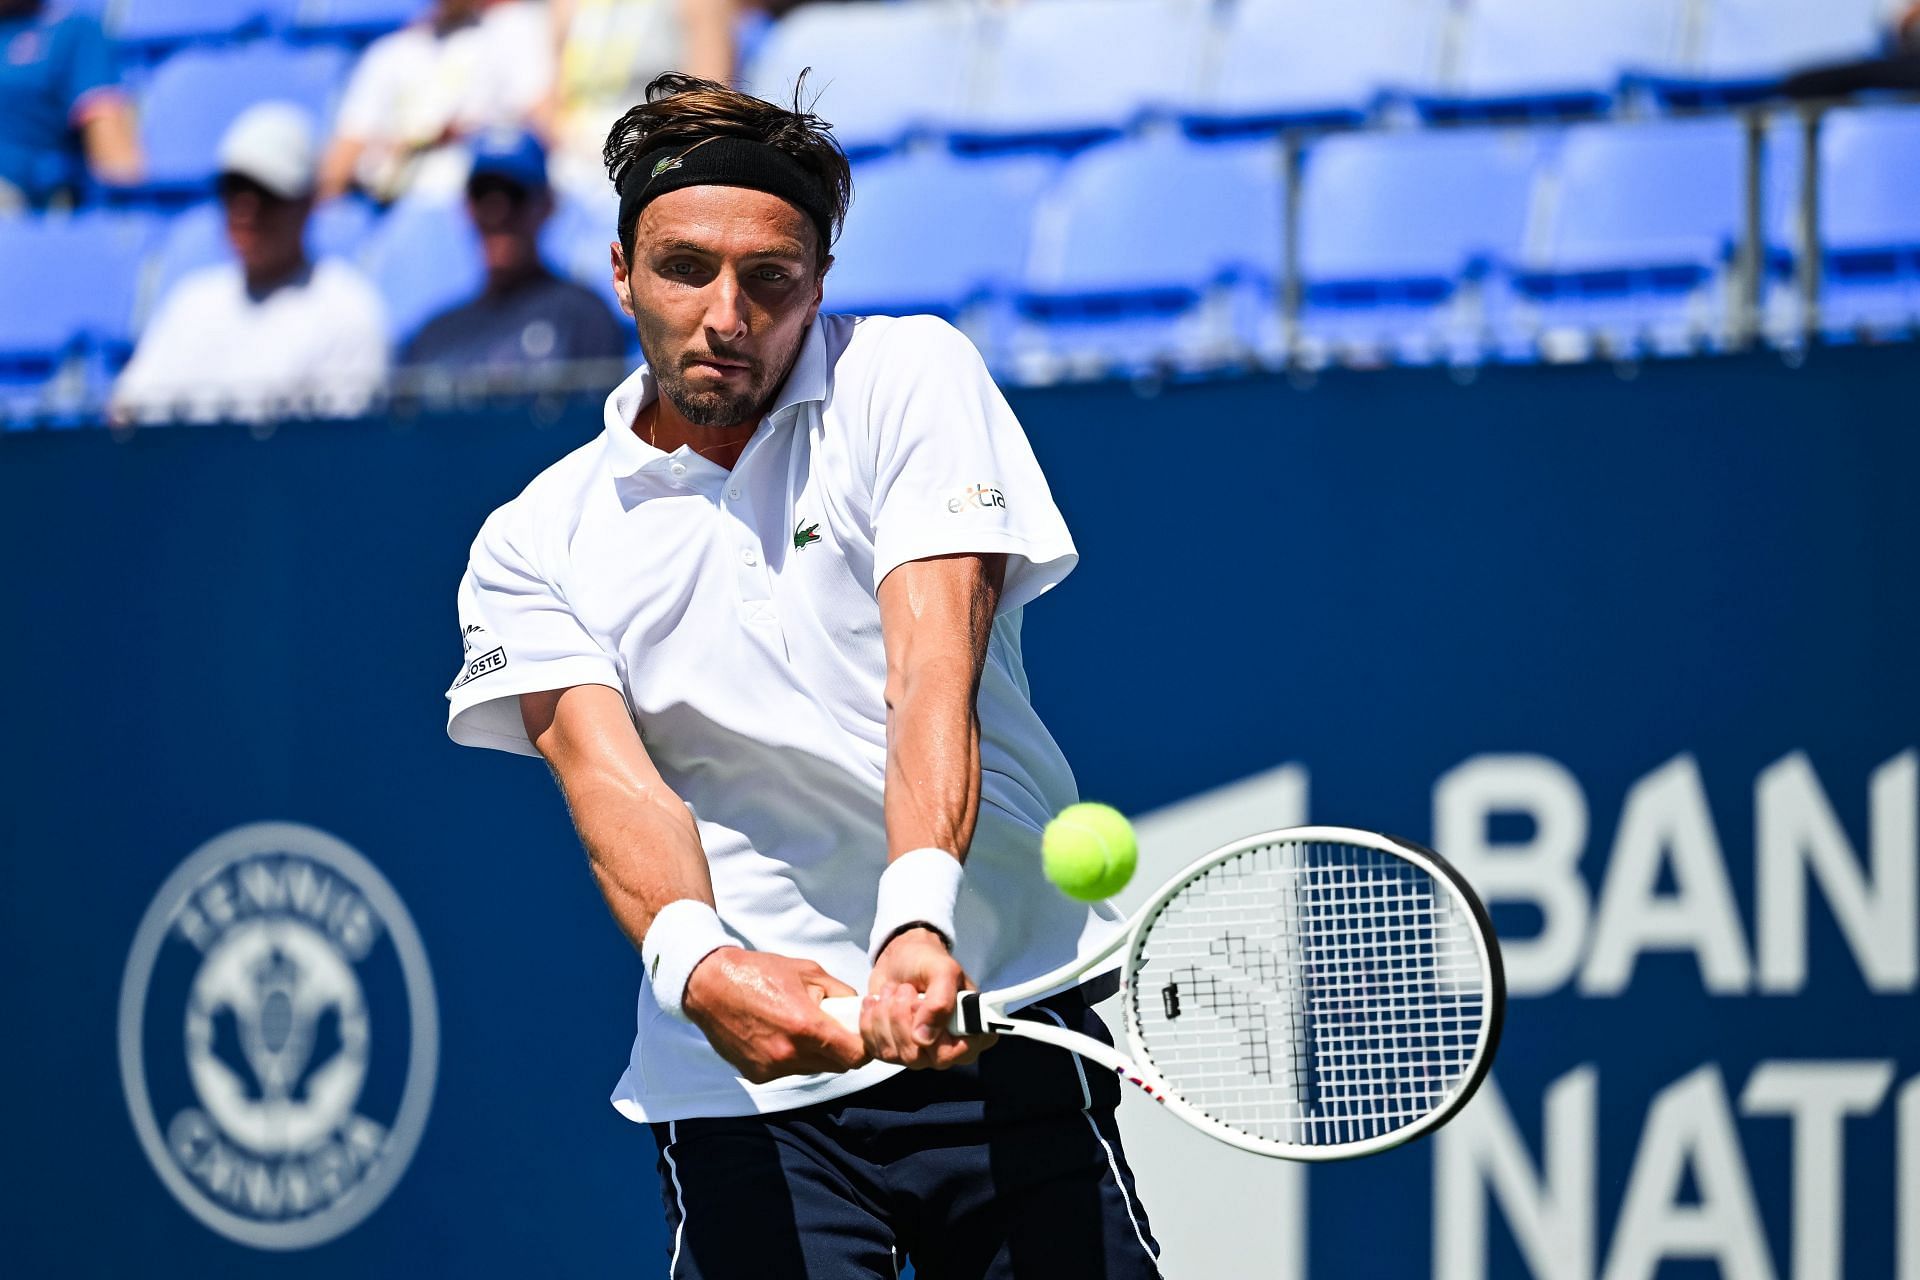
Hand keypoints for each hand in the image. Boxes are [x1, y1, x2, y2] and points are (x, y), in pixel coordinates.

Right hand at [684, 948, 869, 1083]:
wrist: (710, 986)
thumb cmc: (760, 973)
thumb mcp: (808, 971)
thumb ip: (839, 991)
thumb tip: (857, 1007)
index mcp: (806, 1027)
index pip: (854, 1057)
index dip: (863, 1047)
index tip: (860, 1037)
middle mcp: (790, 1054)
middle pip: (837, 1066)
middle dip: (841, 1050)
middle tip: (831, 1028)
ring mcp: (772, 1068)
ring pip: (813, 1070)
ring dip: (814, 1054)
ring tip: (798, 1027)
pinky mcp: (757, 1076)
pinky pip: (787, 1071)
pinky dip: (790, 1058)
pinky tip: (776, 1035)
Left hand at [862, 927, 995, 1069]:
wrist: (900, 958)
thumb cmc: (928, 961)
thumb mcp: (943, 970)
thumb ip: (941, 1002)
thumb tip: (923, 1039)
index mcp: (971, 1033)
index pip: (953, 1054)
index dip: (932, 1034)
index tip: (920, 1003)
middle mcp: (947, 1050)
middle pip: (917, 1057)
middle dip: (902, 1017)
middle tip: (904, 990)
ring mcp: (919, 1054)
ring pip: (894, 1054)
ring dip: (885, 1016)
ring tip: (892, 992)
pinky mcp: (894, 1051)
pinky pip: (876, 1050)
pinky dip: (870, 1021)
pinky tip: (876, 1002)